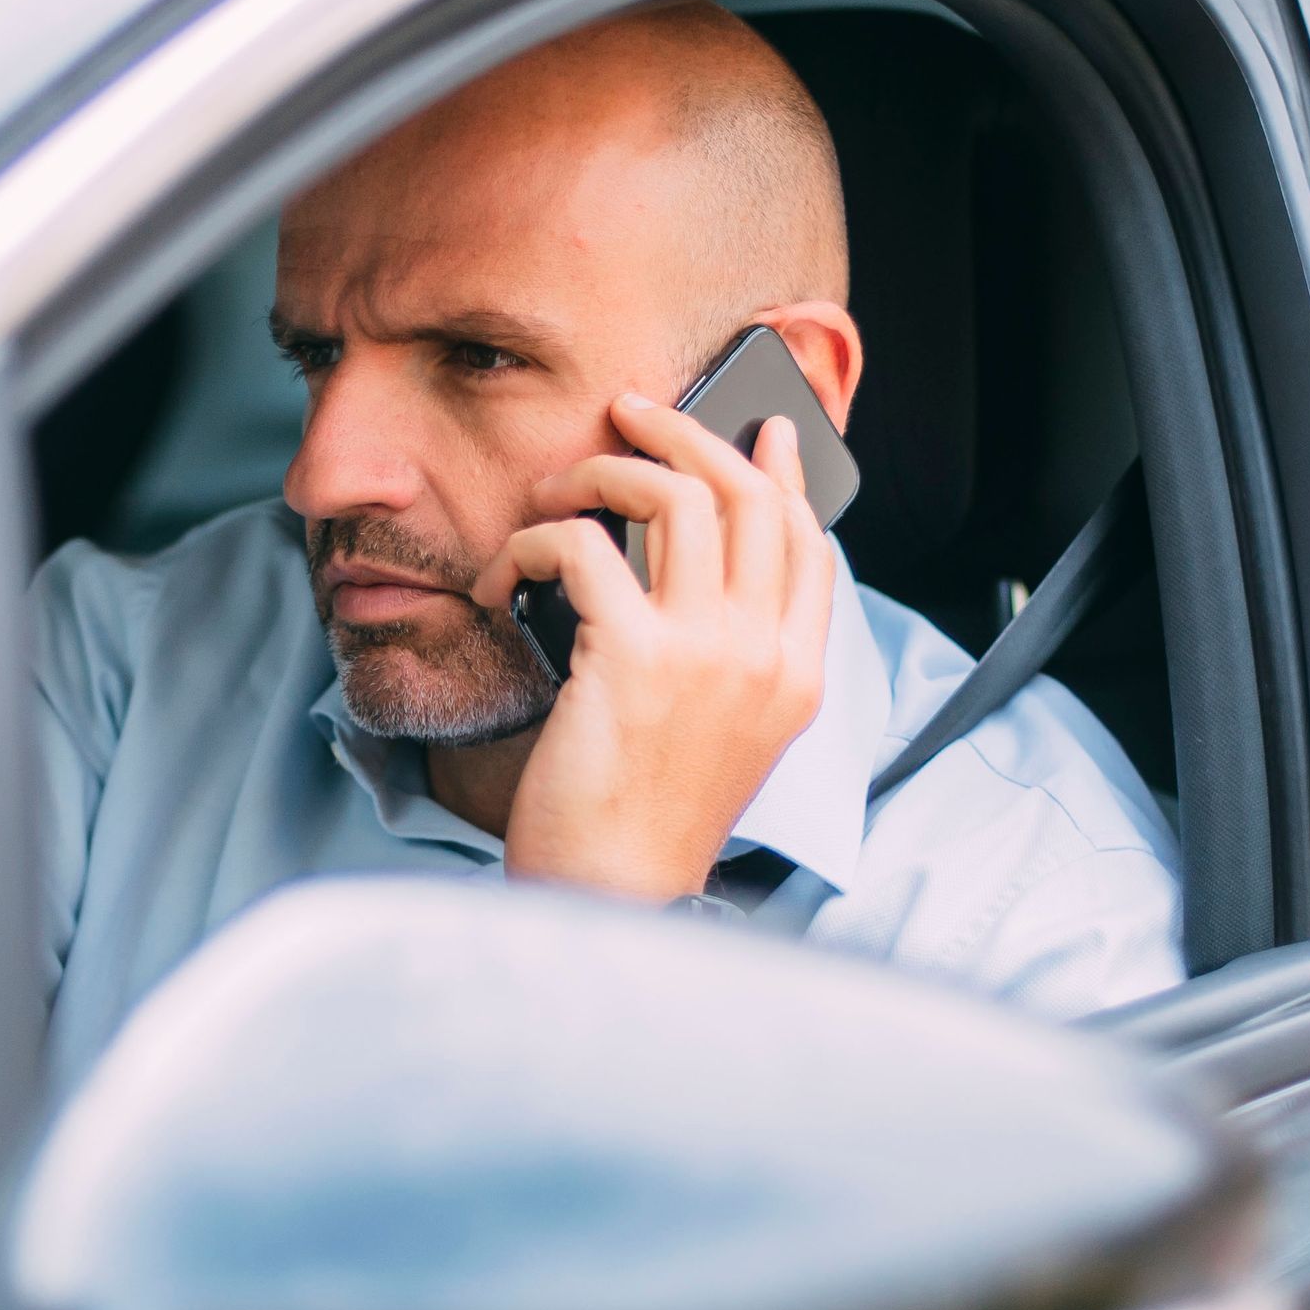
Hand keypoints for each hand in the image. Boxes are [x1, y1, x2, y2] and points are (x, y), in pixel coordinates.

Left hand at [472, 392, 839, 902]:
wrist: (610, 897)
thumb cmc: (644, 820)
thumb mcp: (721, 738)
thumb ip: (727, 657)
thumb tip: (695, 572)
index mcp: (796, 677)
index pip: (809, 543)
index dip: (783, 473)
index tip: (759, 428)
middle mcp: (765, 656)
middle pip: (747, 495)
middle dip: (686, 434)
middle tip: (631, 412)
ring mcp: (708, 652)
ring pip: (672, 496)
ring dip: (599, 472)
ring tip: (552, 491)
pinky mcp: (634, 657)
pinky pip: (582, 545)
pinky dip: (531, 542)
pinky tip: (500, 580)